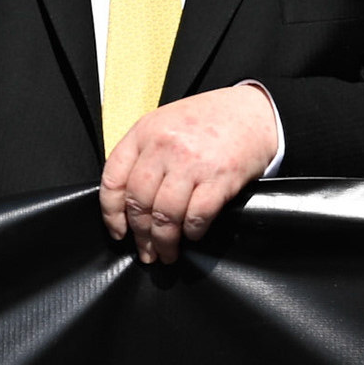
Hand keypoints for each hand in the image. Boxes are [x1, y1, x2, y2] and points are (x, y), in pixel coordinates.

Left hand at [99, 85, 277, 264]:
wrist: (252, 111)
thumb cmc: (207, 121)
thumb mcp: (165, 124)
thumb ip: (143, 155)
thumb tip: (128, 202)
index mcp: (144, 132)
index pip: (113, 180)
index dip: (111, 213)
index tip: (119, 232)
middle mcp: (164, 146)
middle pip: (139, 203)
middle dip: (140, 235)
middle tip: (146, 251)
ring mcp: (192, 162)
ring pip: (165, 215)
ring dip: (164, 242)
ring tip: (168, 253)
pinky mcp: (220, 177)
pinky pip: (197, 216)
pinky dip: (193, 233)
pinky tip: (193, 235)